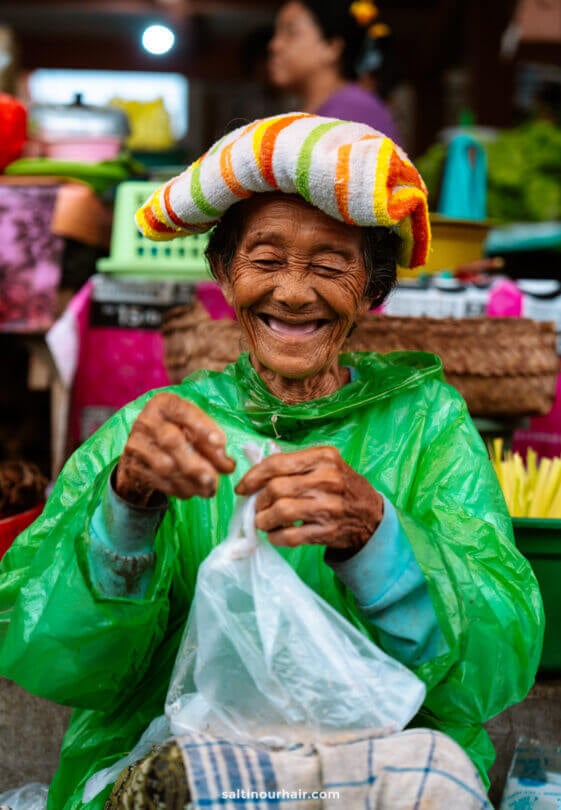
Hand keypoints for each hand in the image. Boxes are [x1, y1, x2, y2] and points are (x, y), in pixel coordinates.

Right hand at [116, 392, 234, 505]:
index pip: (183, 411)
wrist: (142, 449)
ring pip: (165, 466)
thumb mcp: (192, 429)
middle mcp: (148, 421)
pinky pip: (159, 481)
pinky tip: (194, 492)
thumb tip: (228, 466)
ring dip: (191, 482)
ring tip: (209, 489)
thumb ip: (211, 444)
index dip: (203, 427)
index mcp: (164, 404)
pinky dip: (179, 489)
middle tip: (214, 479)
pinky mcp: (134, 466)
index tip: (221, 443)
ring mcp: (137, 444)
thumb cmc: (175, 431)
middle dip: (196, 464)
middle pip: (172, 441)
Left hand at [235, 446, 382, 553]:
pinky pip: (291, 536)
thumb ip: (293, 464)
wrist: (371, 515)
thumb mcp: (324, 464)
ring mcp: (329, 507)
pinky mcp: (327, 532)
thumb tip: (255, 472)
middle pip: (275, 488)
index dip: (253, 476)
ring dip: (263, 520)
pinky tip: (275, 535)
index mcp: (323, 458)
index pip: (276, 464)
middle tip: (257, 507)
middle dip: (258, 501)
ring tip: (263, 522)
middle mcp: (327, 479)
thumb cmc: (340, 486)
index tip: (242, 487)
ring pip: (280, 512)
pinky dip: (276, 537)